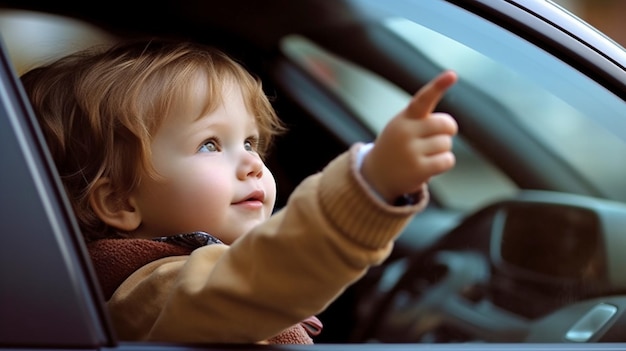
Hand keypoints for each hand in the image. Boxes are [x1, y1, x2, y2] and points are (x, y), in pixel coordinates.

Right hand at [361, 70, 457, 203]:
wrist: (375, 175)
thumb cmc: (396, 146)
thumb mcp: (402, 126)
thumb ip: (422, 119)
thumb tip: (448, 125)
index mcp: (405, 118)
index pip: (422, 99)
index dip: (438, 86)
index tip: (452, 75)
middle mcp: (406, 132)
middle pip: (445, 124)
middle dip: (447, 131)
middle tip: (436, 138)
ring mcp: (411, 151)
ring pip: (447, 144)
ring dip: (442, 150)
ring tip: (424, 155)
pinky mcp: (418, 170)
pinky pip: (447, 160)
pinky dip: (444, 162)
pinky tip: (430, 165)